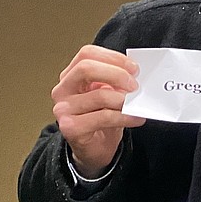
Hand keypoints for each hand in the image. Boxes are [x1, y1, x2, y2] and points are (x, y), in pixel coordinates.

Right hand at [51, 45, 144, 175]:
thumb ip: (117, 80)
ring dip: (125, 100)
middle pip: (86, 68)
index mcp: (71, 75)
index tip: (134, 68)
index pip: (87, 54)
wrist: (95, 147)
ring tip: (138, 105)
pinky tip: (136, 118)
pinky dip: (124, 116)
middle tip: (135, 85)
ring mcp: (63, 109)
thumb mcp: (109, 92)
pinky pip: (103, 117)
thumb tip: (136, 72)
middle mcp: (63, 89)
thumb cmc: (102, 116)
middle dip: (116, 74)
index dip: (113, 57)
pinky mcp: (70, 128)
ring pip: (99, 95)